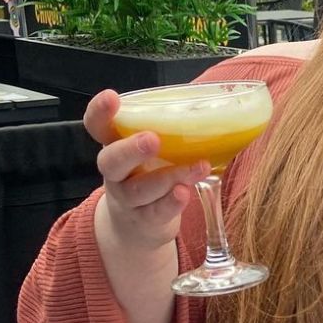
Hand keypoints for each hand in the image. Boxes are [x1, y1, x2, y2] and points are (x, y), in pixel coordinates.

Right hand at [85, 89, 209, 251]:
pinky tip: (185, 193)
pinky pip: (155, 212)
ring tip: (198, 167)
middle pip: (111, 160)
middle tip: (152, 140)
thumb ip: (173, 131)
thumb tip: (224, 109)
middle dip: (131, 149)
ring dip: (169, 177)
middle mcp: (116, 172)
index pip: (98, 126)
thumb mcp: (154, 150)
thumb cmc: (151, 173)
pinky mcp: (144, 220)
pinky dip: (171, 203)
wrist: (136, 225)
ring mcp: (127, 199)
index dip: (100, 112)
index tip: (112, 97)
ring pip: (139, 189)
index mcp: (117, 145)